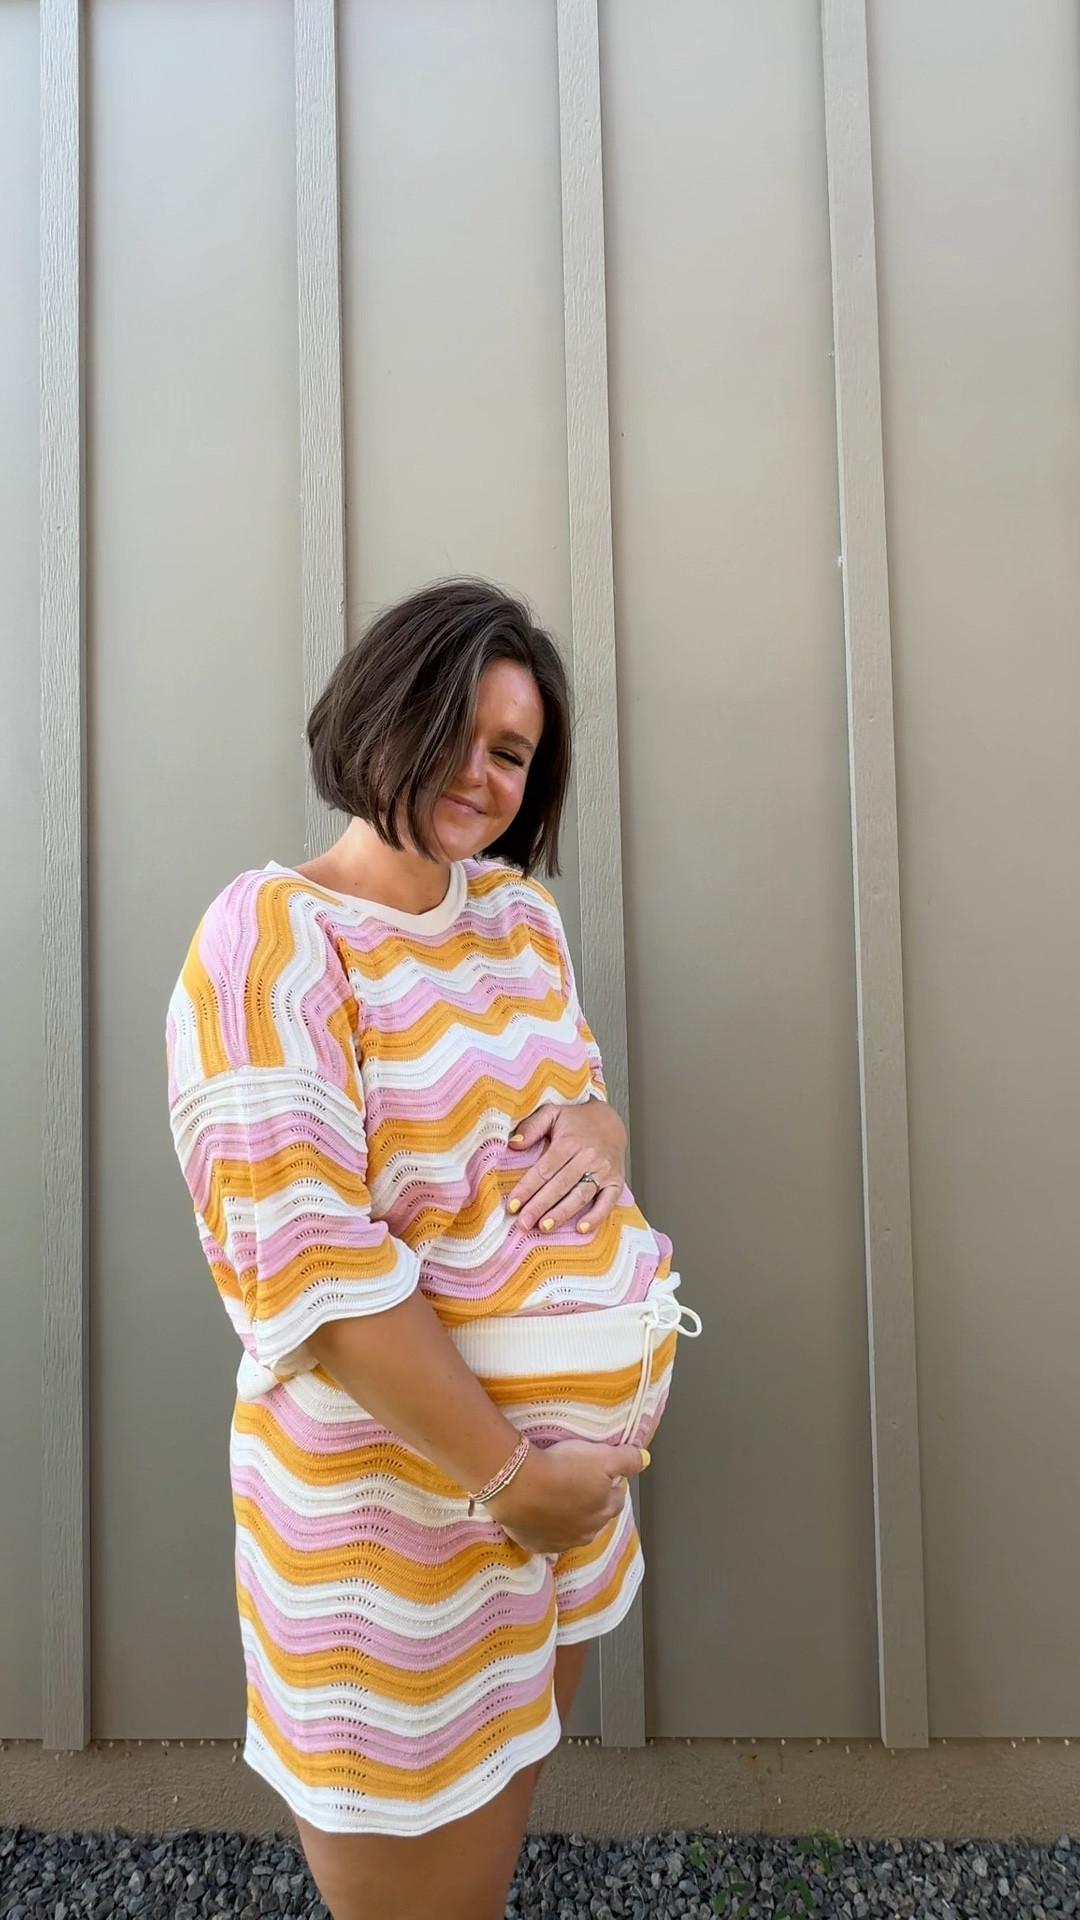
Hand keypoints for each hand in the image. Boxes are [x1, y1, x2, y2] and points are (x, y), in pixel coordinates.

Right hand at [487, 1439, 648, 1555]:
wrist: (520, 1485)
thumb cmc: (563, 1468)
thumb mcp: (602, 1456)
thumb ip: (627, 1459)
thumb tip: (646, 1460)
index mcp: (603, 1510)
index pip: (615, 1500)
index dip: (609, 1487)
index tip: (599, 1476)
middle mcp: (586, 1532)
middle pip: (595, 1519)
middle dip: (591, 1506)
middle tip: (576, 1486)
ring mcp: (560, 1542)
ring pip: (571, 1532)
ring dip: (568, 1520)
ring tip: (556, 1501)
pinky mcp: (536, 1545)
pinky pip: (545, 1540)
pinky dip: (544, 1529)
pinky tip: (537, 1517)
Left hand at [506, 1099, 627, 1236]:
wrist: (610, 1120)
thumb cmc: (577, 1121)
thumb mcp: (552, 1113)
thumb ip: (532, 1127)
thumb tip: (513, 1144)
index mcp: (569, 1142)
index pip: (544, 1169)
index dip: (527, 1188)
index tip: (512, 1204)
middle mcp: (588, 1157)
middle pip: (560, 1186)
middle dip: (539, 1206)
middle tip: (524, 1222)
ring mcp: (604, 1171)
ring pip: (580, 1196)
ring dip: (562, 1214)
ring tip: (544, 1227)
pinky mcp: (616, 1182)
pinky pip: (607, 1202)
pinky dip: (596, 1216)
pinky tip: (581, 1228)